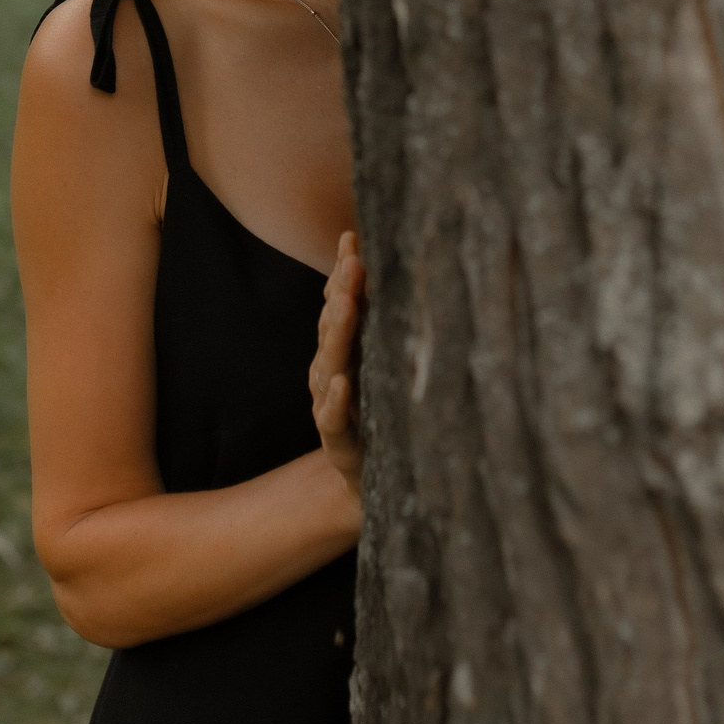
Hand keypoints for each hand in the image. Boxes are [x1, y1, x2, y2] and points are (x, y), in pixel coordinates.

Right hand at [312, 230, 364, 506]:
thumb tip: (393, 274)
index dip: (343, 273)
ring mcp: (332, 407)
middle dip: (342, 292)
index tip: (352, 238)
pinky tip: (343, 381)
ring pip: (330, 365)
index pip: (339, 305)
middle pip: (333, 327)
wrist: (377, 486)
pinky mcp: (340, 444)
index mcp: (343, 353)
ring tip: (346, 303)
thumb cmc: (382, 419)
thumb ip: (383, 327)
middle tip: (354, 261)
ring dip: (338, 333)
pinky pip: (333, 418)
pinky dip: (335, 399)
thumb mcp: (384, 369)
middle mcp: (331, 374)